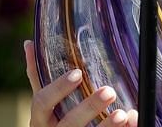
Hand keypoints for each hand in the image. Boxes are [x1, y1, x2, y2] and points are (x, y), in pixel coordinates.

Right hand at [24, 40, 138, 126]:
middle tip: (109, 91)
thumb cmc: (51, 122)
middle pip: (68, 123)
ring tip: (124, 113)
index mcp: (40, 120)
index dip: (58, 88)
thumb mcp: (43, 104)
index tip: (77, 73)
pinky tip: (132, 122)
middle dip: (89, 107)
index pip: (42, 102)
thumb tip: (29, 43)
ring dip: (106, 126)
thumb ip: (37, 76)